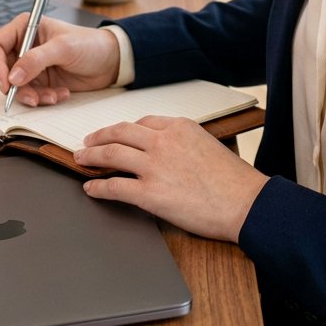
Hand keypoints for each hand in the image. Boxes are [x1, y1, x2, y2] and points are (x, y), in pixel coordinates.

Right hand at [0, 15, 119, 105]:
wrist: (111, 61)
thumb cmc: (90, 44)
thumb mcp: (64, 48)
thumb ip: (37, 59)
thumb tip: (13, 76)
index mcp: (25, 27)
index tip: (6, 83)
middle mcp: (24, 46)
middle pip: (1, 70)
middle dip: (15, 87)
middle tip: (31, 97)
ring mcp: (31, 65)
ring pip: (15, 87)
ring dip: (32, 96)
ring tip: (52, 96)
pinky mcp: (39, 80)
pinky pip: (30, 95)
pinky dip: (43, 98)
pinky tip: (60, 94)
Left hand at [75, 115, 269, 242]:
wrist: (244, 202)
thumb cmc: (233, 180)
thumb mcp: (208, 145)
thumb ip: (184, 143)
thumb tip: (169, 152)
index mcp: (179, 127)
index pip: (142, 123)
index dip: (123, 130)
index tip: (114, 134)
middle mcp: (163, 141)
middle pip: (120, 133)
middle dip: (99, 137)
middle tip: (87, 142)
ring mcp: (154, 166)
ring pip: (111, 155)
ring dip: (91, 157)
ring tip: (81, 159)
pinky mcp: (150, 194)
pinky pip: (114, 187)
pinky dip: (98, 187)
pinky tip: (90, 188)